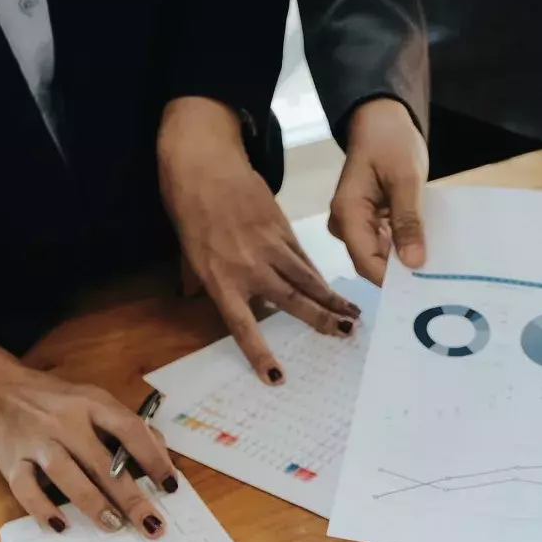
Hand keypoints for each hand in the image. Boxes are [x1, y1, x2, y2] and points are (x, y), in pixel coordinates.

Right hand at [0, 365, 181, 537]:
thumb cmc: (55, 400)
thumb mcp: (93, 400)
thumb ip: (126, 425)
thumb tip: (161, 457)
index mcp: (92, 403)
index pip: (130, 429)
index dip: (154, 458)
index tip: (171, 486)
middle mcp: (65, 421)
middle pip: (101, 461)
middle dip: (130, 497)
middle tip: (151, 524)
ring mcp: (36, 441)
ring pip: (66, 474)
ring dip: (92, 503)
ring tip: (114, 525)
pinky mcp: (11, 461)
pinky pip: (26, 489)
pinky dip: (42, 509)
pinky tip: (62, 526)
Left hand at [160, 96, 359, 383]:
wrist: (204, 165)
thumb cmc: (190, 210)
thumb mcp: (188, 253)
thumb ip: (198, 282)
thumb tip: (195, 301)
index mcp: (220, 280)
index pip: (243, 326)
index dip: (260, 353)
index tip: (277, 377)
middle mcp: (248, 268)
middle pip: (291, 301)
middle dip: (321, 321)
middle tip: (345, 336)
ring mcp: (269, 247)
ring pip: (306, 279)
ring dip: (332, 299)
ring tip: (353, 315)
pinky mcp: (282, 228)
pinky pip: (303, 258)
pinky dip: (317, 275)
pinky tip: (332, 288)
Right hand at [330, 98, 428, 284]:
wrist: (381, 119)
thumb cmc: (391, 141)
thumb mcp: (406, 179)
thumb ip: (408, 221)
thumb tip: (414, 263)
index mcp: (347, 213)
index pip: (366, 261)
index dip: (392, 280)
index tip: (424, 291)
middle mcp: (345, 224)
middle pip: (371, 263)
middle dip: (402, 275)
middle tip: (439, 286)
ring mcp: (355, 224)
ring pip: (380, 256)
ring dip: (406, 263)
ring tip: (439, 273)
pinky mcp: (367, 222)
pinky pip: (385, 244)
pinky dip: (405, 248)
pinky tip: (430, 253)